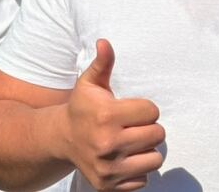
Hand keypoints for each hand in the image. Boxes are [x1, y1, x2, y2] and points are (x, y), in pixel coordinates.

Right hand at [62, 40, 163, 190]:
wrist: (61, 139)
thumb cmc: (82, 107)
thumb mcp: (90, 83)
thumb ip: (102, 63)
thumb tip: (104, 42)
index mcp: (106, 116)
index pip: (152, 111)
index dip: (145, 108)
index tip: (132, 110)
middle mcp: (107, 144)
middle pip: (157, 135)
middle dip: (149, 128)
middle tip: (134, 126)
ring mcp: (108, 168)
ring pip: (155, 159)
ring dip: (147, 150)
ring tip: (133, 143)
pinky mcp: (108, 185)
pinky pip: (143, 180)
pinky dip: (138, 170)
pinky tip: (125, 159)